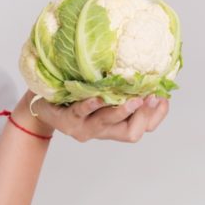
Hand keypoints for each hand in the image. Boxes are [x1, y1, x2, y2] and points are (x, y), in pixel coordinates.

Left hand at [25, 92, 169, 143]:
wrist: (42, 105)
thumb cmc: (77, 96)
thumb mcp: (104, 93)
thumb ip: (124, 89)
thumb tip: (150, 72)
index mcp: (116, 125)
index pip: (145, 127)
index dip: (156, 116)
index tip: (162, 96)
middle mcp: (103, 131)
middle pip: (132, 132)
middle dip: (144, 115)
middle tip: (152, 97)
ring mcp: (85, 128)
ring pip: (108, 123)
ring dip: (122, 111)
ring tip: (134, 100)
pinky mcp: (67, 120)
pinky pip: (81, 112)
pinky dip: (91, 105)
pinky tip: (98, 97)